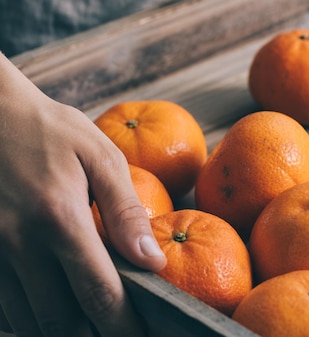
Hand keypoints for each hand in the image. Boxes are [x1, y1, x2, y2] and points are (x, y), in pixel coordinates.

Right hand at [0, 53, 166, 335]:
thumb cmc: (51, 131)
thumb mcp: (101, 157)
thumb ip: (127, 211)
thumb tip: (154, 261)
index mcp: (59, 218)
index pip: (97, 293)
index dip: (121, 323)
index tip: (140, 332)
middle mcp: (18, 242)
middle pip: (57, 320)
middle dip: (91, 331)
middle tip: (116, 323)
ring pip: (24, 319)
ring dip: (58, 326)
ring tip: (87, 316)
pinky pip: (1, 303)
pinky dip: (28, 312)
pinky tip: (50, 298)